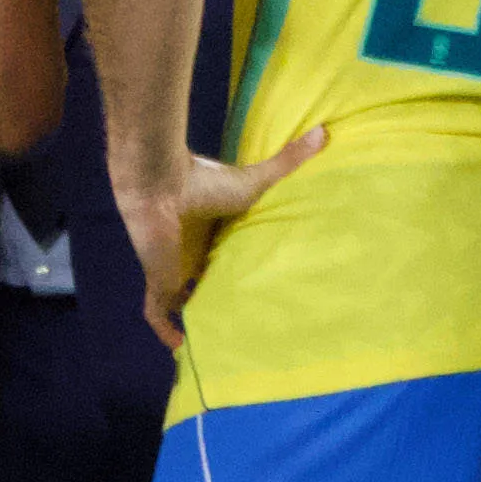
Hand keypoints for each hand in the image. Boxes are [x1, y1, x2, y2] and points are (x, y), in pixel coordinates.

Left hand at [117, 126, 323, 352]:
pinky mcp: (159, 282)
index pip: (227, 257)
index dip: (239, 270)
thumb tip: (324, 132)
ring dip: (196, 318)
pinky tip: (181, 349)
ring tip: (220, 340)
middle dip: (220, 299)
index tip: (262, 285)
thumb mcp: (255, 180)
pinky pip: (156, 314)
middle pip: (207, 281)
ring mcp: (173, 269)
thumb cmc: (204, 182)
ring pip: (183, 301)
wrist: (158, 184)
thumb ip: (287, 162)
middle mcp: (193, 252)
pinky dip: (166, 332)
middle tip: (247, 322)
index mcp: (213, 231)